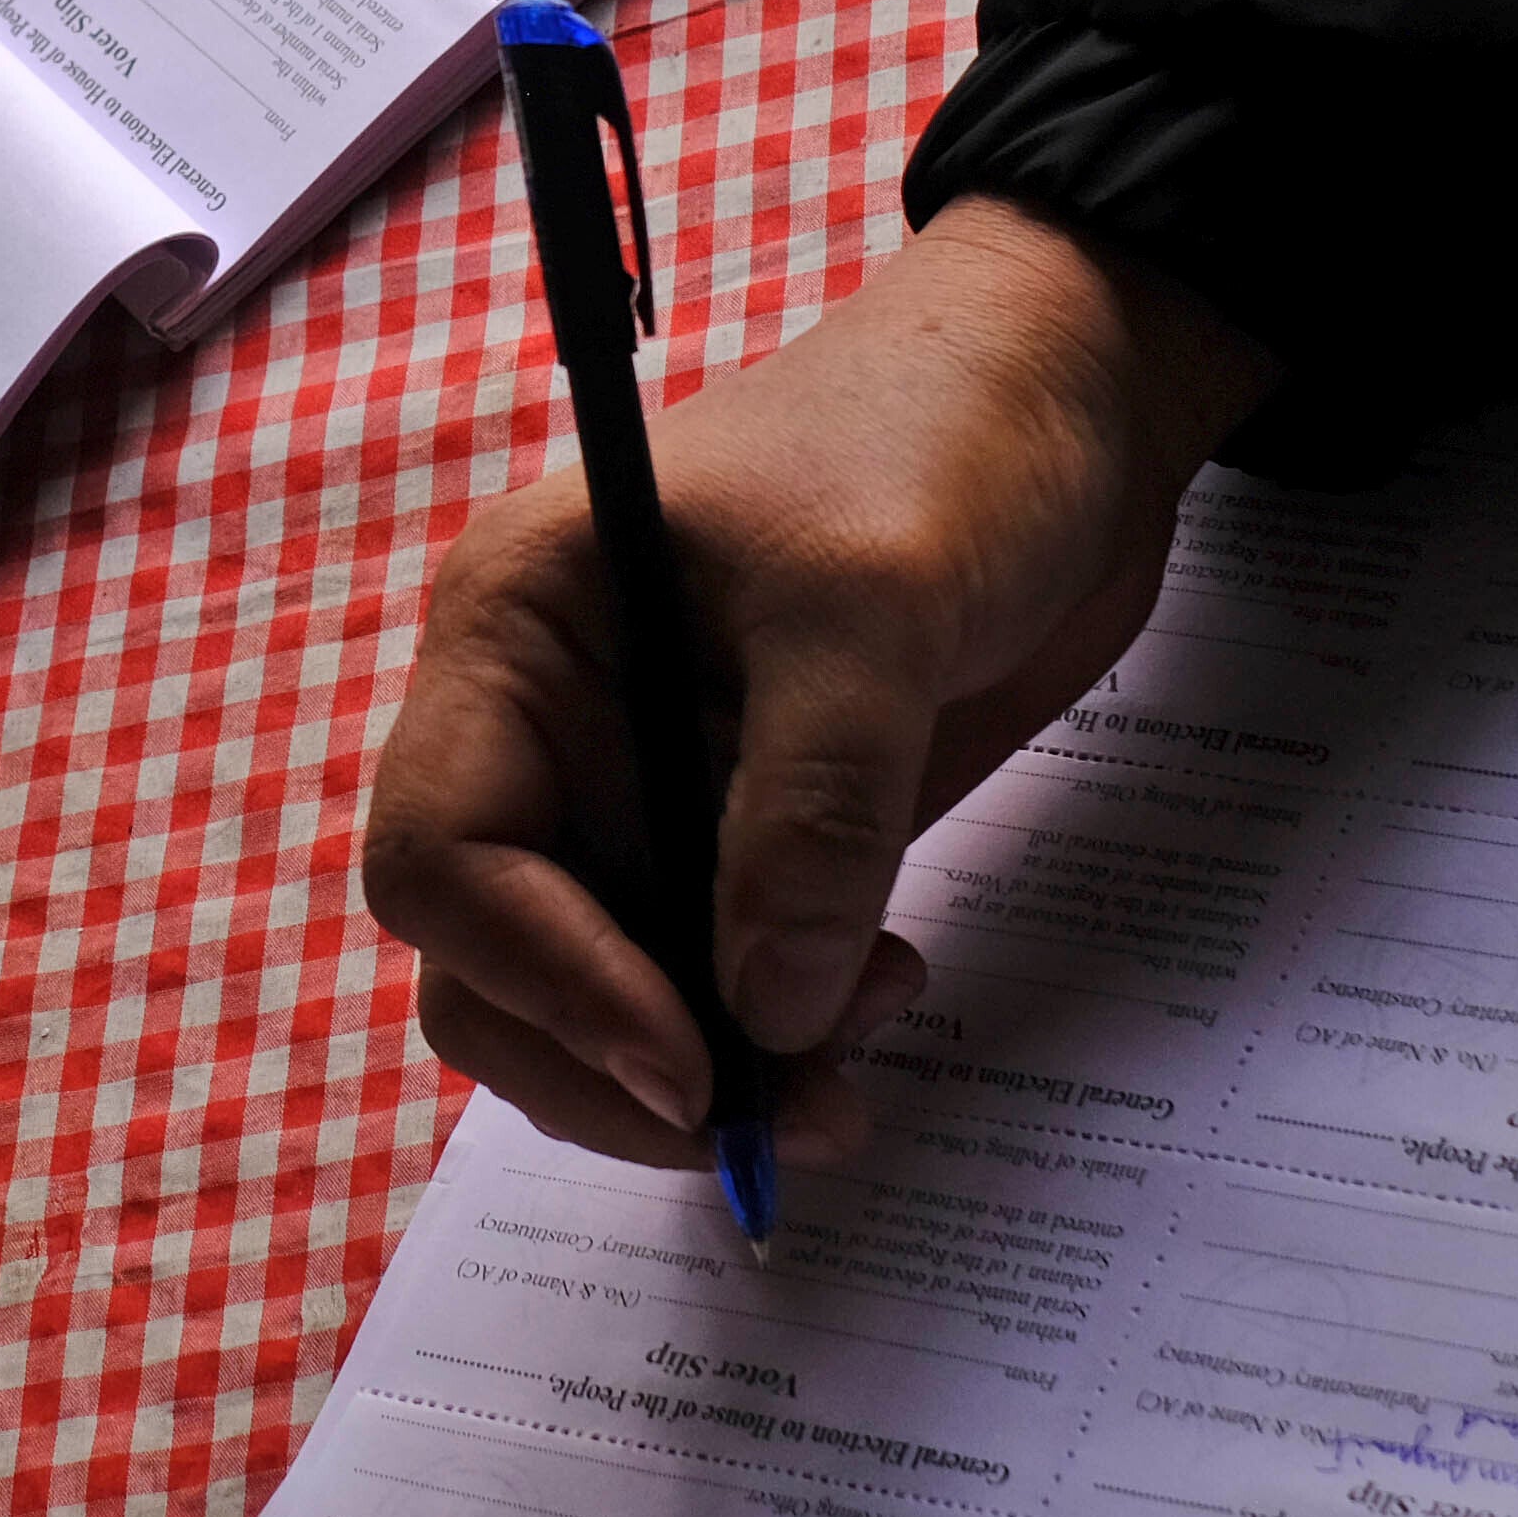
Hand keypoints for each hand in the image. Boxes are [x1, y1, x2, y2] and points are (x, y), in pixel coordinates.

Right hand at [358, 199, 1274, 1174]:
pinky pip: (707, 981)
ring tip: (853, 1059)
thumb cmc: (943, 437)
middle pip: (493, 962)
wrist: (1074, 401)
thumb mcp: (875, 601)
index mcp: (517, 628)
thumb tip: (765, 1013)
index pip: (443, 852)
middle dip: (617, 1062)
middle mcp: (551, 721)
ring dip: (710, 1067)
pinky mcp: (742, 833)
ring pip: (600, 997)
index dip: (544, 976)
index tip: (690, 1059)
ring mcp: (644, 785)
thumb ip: (813, 810)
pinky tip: (875, 992)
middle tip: (774, 1115)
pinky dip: (773, 1031)